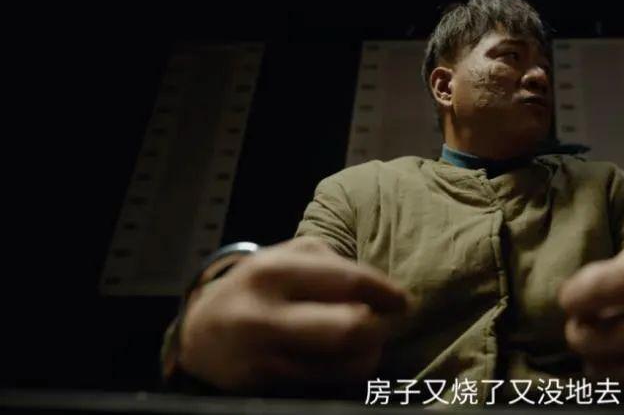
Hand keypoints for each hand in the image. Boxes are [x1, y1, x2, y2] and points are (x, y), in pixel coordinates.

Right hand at [177, 236, 410, 391]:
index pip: (349, 281)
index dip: (387, 292)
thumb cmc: (257, 288)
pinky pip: (331, 382)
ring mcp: (264, 357)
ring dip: (373, 351)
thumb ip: (334, 263)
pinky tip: (348, 356)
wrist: (199, 335)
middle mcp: (265, 315)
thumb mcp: (285, 257)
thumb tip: (382, 289)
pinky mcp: (268, 387)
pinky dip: (350, 370)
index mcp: (273, 272)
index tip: (403, 299)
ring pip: (348, 363)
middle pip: (351, 328)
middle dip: (385, 325)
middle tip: (395, 320)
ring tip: (372, 338)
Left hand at [559, 239, 623, 387]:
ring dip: (591, 355)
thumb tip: (578, 294)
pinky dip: (610, 372)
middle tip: (583, 321)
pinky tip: (617, 358)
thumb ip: (618, 267)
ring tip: (601, 339)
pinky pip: (621, 385)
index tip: (573, 298)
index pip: (593, 290)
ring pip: (601, 369)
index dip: (570, 297)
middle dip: (576, 329)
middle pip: (590, 337)